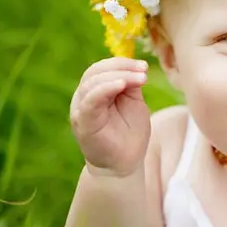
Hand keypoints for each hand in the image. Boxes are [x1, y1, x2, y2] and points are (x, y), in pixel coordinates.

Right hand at [70, 57, 150, 176]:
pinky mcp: (83, 122)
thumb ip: (131, 85)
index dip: (123, 63)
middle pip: (95, 71)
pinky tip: (122, 85)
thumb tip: (137, 68)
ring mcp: (81, 109)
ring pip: (92, 82)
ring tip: (140, 78)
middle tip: (144, 70)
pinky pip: (90, 100)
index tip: (145, 66)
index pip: (102, 68)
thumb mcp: (133, 103)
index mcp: (95, 91)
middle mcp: (84, 97)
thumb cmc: (129, 133)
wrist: (124, 163)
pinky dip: (105, 89)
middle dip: (122, 67)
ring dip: (118, 76)